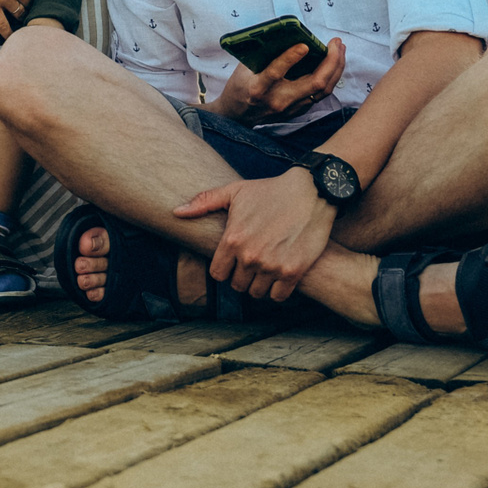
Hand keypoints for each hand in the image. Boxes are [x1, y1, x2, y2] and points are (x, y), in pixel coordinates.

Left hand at [176, 167, 333, 301]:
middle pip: (237, 286)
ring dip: (260, 284)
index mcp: (232, 239)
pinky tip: (280, 276)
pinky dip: (278, 291)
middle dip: (242, 276)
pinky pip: (278, 297)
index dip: (224, 269)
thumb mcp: (235, 191)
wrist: (311, 192)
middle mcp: (250, 256)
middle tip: (253, 263)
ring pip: (256, 293)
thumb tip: (176, 212)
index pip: (217, 274)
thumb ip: (204, 202)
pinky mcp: (293, 272)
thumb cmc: (270, 191)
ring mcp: (272, 266)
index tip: (233, 262)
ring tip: (266, 269)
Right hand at [216, 37, 345, 122]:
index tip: (304, 45)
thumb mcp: (244, 68)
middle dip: (330, 61)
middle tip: (336, 43)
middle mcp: (277, 100)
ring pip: (323, 90)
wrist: (237, 116)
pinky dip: (330, 77)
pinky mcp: (298, 111)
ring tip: (340, 50)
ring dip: (336, 68)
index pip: (275, 72)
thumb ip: (262, 54)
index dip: (290, 58)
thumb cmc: (240, 86)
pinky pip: (321, 94)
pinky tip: (334, 64)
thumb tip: (285, 35)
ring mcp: (291, 108)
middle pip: (314, 83)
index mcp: (258, 88)